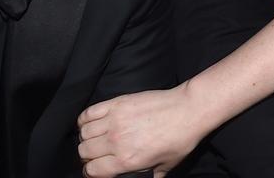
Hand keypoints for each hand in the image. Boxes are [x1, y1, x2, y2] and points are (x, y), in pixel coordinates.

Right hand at [77, 82, 208, 177]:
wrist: (189, 110)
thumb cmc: (181, 139)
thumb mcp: (166, 166)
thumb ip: (151, 177)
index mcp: (127, 160)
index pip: (92, 170)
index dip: (91, 172)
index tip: (95, 169)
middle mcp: (117, 141)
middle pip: (84, 151)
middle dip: (88, 156)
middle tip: (97, 153)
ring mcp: (116, 120)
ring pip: (84, 132)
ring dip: (86, 138)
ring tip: (95, 138)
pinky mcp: (118, 103)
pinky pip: (89, 112)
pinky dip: (85, 119)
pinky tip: (91, 122)